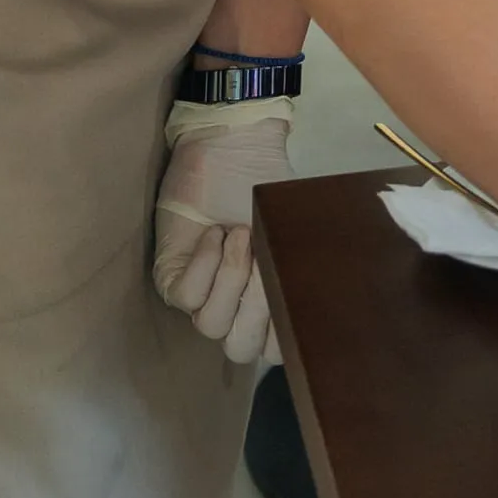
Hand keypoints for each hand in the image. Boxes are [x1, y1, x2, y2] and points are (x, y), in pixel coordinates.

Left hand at [152, 98, 291, 365]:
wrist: (231, 147)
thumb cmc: (269, 185)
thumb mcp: (296, 228)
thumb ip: (305, 268)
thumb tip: (327, 303)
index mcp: (269, 301)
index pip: (278, 350)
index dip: (289, 333)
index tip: (297, 289)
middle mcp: (234, 306)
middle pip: (242, 350)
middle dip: (258, 310)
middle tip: (267, 263)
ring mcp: (200, 295)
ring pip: (212, 325)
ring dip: (232, 279)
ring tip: (242, 234)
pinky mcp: (170, 277)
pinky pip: (187, 296)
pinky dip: (206, 263)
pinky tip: (217, 232)